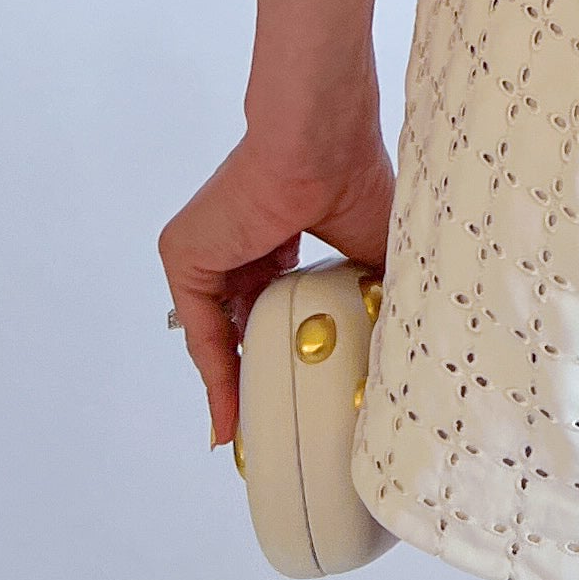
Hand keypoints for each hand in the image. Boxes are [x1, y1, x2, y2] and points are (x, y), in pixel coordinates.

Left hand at [159, 114, 394, 449]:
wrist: (319, 147)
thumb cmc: (355, 180)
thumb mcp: (372, 255)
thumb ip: (372, 300)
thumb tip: (393, 357)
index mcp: (282, 229)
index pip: (277, 300)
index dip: (291, 347)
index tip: (305, 392)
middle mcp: (243, 239)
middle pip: (247, 320)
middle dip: (264, 370)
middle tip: (281, 421)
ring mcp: (211, 247)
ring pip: (222, 331)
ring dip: (238, 382)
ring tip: (258, 431)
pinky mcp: (185, 256)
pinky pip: (201, 329)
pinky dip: (216, 374)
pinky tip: (231, 417)